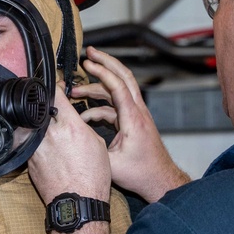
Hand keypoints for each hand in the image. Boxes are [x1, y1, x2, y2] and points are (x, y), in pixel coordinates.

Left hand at [28, 82, 111, 233]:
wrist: (78, 202)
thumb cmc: (92, 176)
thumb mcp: (96, 143)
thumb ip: (81, 124)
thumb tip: (73, 116)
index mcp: (69, 126)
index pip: (56, 93)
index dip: (56, 86)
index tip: (57, 85)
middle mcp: (48, 134)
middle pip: (41, 107)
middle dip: (46, 103)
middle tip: (52, 104)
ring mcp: (35, 146)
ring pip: (32, 123)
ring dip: (39, 121)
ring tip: (49, 126)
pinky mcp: (28, 159)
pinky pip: (30, 141)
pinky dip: (36, 139)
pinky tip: (48, 146)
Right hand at [73, 46, 189, 202]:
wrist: (160, 180)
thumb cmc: (142, 174)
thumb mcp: (111, 164)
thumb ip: (92, 147)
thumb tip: (73, 136)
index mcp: (133, 119)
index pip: (118, 86)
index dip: (102, 72)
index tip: (87, 63)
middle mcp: (137, 112)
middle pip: (124, 76)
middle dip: (106, 62)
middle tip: (89, 53)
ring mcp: (136, 115)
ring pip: (118, 90)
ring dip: (98, 86)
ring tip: (76, 90)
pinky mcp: (133, 121)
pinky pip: (115, 105)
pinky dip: (100, 105)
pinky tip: (85, 114)